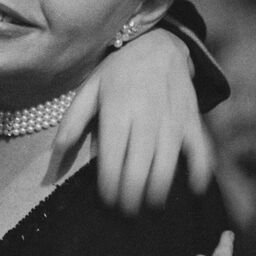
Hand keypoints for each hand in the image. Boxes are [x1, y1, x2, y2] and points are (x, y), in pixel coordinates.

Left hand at [51, 30, 212, 213]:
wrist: (159, 43)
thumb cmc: (118, 71)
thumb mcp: (89, 90)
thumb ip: (71, 124)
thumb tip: (55, 159)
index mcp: (117, 110)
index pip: (112, 157)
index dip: (110, 185)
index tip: (107, 201)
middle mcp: (146, 117)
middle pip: (139, 166)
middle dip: (132, 196)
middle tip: (126, 212)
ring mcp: (172, 119)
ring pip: (167, 164)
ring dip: (159, 191)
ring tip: (150, 206)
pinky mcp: (192, 120)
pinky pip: (201, 149)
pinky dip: (199, 171)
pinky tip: (193, 188)